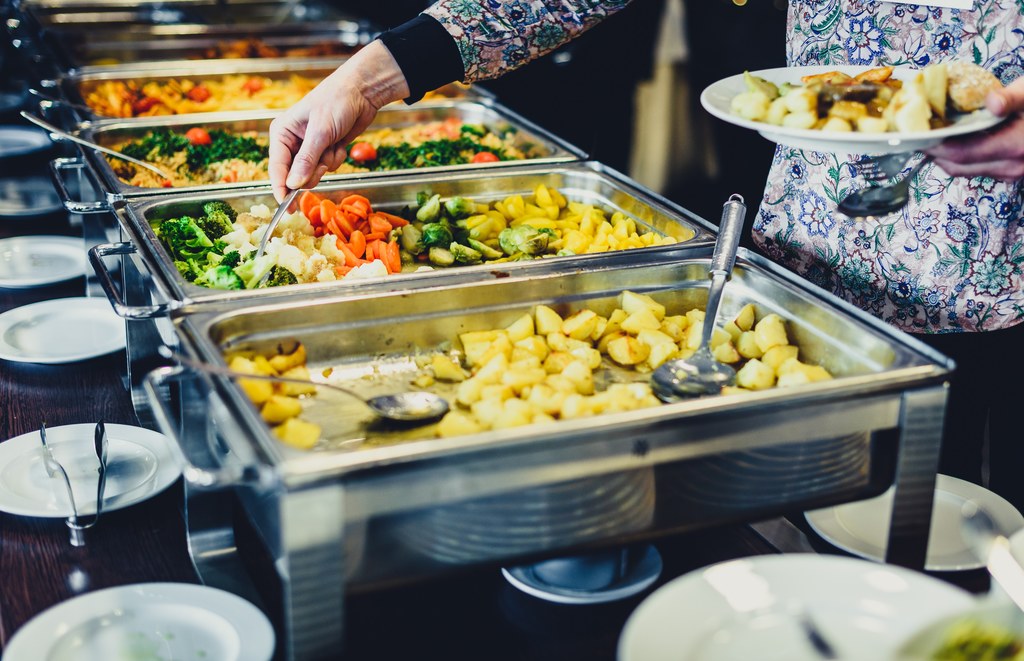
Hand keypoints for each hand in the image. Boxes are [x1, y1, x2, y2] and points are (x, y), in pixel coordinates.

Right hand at [268, 41, 409, 201]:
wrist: (361, 92)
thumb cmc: (336, 102)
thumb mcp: (320, 131)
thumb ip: (306, 160)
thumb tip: (293, 185)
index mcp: (282, 133)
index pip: (277, 167)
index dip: (281, 188)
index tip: (285, 206)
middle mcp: (292, 142)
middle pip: (296, 175)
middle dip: (313, 172)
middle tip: (323, 162)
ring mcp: (309, 148)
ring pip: (314, 173)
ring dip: (327, 163)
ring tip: (333, 143)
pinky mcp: (325, 150)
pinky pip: (328, 167)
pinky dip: (337, 157)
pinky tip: (340, 142)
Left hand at [924, 77, 1023, 180]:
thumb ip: (1012, 98)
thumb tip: (992, 103)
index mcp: (1017, 146)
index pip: (961, 154)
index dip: (933, 145)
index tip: (915, 132)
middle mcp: (1012, 167)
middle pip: (957, 166)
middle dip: (933, 151)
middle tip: (916, 133)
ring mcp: (1012, 172)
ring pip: (964, 170)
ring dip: (944, 155)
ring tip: (930, 135)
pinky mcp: (1011, 171)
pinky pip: (976, 168)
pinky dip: (960, 156)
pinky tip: (954, 138)